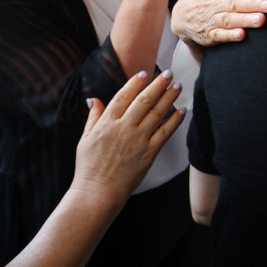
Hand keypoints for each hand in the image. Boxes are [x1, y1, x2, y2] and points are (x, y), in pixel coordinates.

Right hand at [75, 70, 183, 203]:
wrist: (97, 193)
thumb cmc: (89, 168)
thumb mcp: (84, 139)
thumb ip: (93, 117)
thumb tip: (94, 99)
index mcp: (107, 123)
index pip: (123, 96)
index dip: (135, 83)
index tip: (145, 73)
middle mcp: (124, 128)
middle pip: (144, 100)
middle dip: (157, 84)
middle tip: (168, 73)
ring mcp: (138, 140)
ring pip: (156, 113)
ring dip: (169, 97)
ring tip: (177, 86)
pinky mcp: (149, 153)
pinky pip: (165, 133)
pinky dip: (174, 120)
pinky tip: (182, 111)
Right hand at [172, 0, 266, 45]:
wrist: (182, 15)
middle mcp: (214, 3)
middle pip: (235, 3)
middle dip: (254, 4)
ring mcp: (211, 20)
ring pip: (229, 19)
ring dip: (245, 20)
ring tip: (262, 20)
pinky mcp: (208, 35)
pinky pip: (218, 36)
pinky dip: (230, 36)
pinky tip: (242, 35)